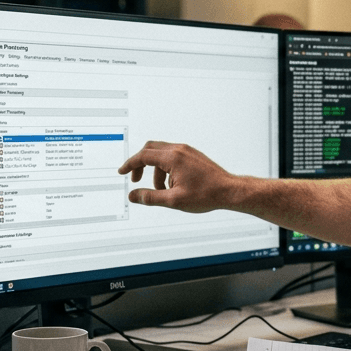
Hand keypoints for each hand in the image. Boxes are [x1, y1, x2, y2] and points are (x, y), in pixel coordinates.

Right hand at [116, 141, 238, 212]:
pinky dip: (166, 169)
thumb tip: (133, 196)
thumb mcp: (174, 200)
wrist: (229, 191)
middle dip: (140, 165)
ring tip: (161, 191)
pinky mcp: (192, 155)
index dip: (129, 164)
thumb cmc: (206, 194)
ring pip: (161, 155)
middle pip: (150, 150)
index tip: (121, 172)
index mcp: (173, 158)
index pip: (143, 156)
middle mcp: (179, 150)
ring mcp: (187, 151)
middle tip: (136, 181)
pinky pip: (172, 157)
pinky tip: (172, 186)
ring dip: (155, 171)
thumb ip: (150, 198)